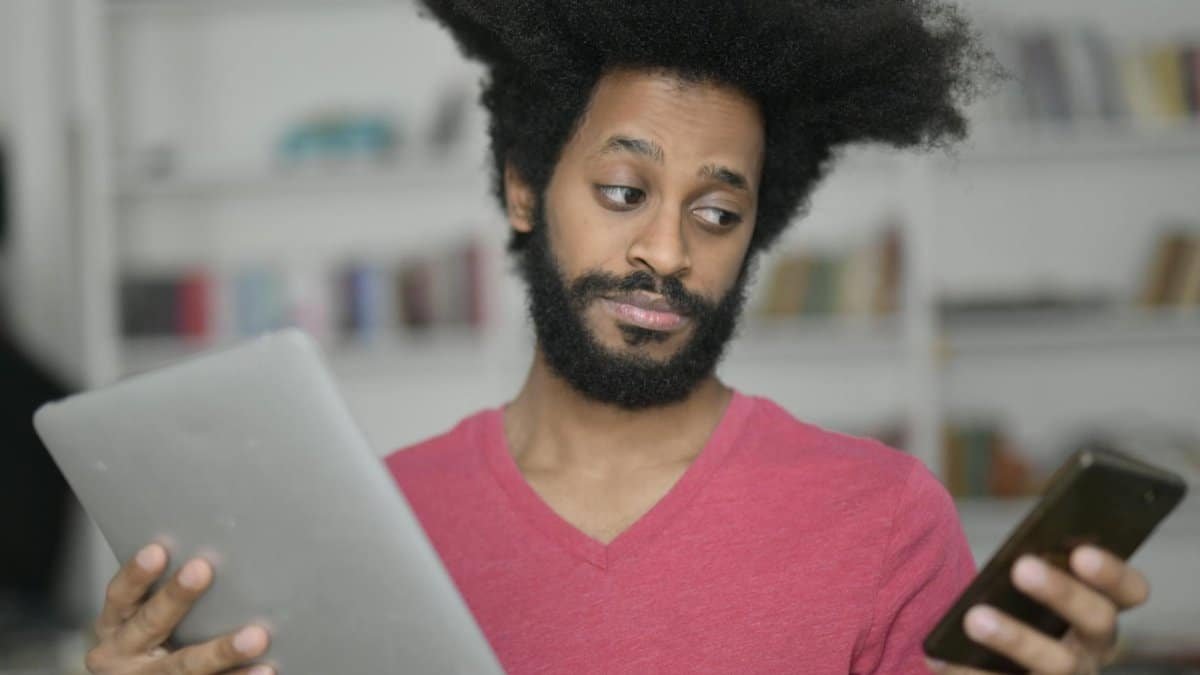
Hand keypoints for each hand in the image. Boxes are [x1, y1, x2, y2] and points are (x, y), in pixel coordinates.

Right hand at [85, 542, 273, 674]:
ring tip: (255, 637)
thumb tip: (212, 554)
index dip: (137, 575)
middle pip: (152, 624)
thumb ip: (164, 594)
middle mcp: (122, 655)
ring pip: (184, 668)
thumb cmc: (146, 643)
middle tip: (202, 569)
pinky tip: (265, 669)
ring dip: (221, 651)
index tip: (156, 550)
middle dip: (176, 597)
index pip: (121, 596)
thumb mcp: (138, 618)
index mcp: (115, 626)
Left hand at [928, 545, 1148, 674]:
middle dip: (1063, 593)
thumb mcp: (1021, 588)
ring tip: (974, 617)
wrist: (991, 668)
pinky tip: (939, 659)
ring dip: (1016, 638)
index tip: (1082, 553)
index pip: (1130, 591)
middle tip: (1022, 567)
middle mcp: (1093, 649)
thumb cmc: (1007, 609)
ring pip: (1058, 664)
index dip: (1113, 574)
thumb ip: (1028, 568)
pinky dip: (971, 672)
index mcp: (1098, 610)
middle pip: (1098, 621)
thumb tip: (1012, 554)